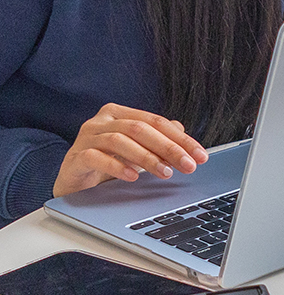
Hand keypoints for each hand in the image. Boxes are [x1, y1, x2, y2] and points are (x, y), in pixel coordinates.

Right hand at [53, 104, 208, 197]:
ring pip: (120, 141)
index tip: (200, 155)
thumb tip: (185, 138)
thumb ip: (158, 141)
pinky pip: (96, 158)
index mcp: (119, 113)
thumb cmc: (107, 163)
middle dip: (169, 148)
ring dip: (147, 158)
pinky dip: (117, 166)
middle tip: (189, 165)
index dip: (181, 138)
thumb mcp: (137, 150)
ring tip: (165, 173)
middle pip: (141, 129)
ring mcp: (86, 137)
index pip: (156, 122)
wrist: (72, 182)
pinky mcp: (74, 157)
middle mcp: (102, 120)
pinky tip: (133, 177)